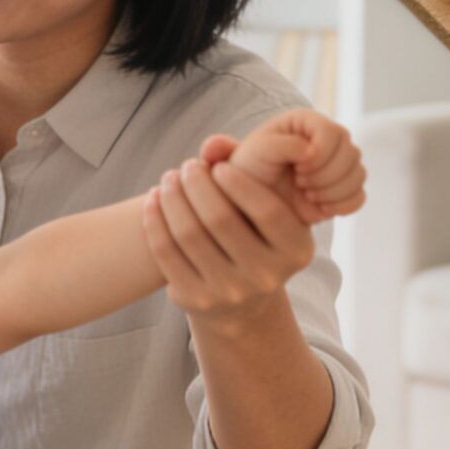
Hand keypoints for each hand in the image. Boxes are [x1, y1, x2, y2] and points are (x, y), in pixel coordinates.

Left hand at [142, 151, 322, 327]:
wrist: (241, 304)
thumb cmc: (256, 236)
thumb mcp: (268, 208)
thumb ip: (248, 170)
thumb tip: (212, 144)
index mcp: (295, 251)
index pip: (267, 210)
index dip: (239, 182)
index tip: (218, 166)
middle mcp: (266, 277)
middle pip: (221, 219)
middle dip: (197, 184)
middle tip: (187, 167)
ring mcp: (229, 293)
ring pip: (189, 234)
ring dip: (172, 198)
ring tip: (169, 180)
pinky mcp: (195, 301)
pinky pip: (166, 253)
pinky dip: (155, 221)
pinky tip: (153, 201)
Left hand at [215, 110, 367, 221]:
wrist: (248, 201)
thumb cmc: (249, 169)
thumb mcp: (258, 150)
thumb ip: (285, 144)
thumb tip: (313, 151)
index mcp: (308, 123)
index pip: (333, 132)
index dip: (321, 153)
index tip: (298, 168)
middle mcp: (327, 140)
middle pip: (351, 152)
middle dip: (327, 174)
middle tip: (300, 183)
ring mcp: (337, 165)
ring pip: (358, 174)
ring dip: (334, 190)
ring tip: (307, 195)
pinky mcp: (341, 190)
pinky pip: (359, 196)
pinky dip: (343, 205)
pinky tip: (320, 207)